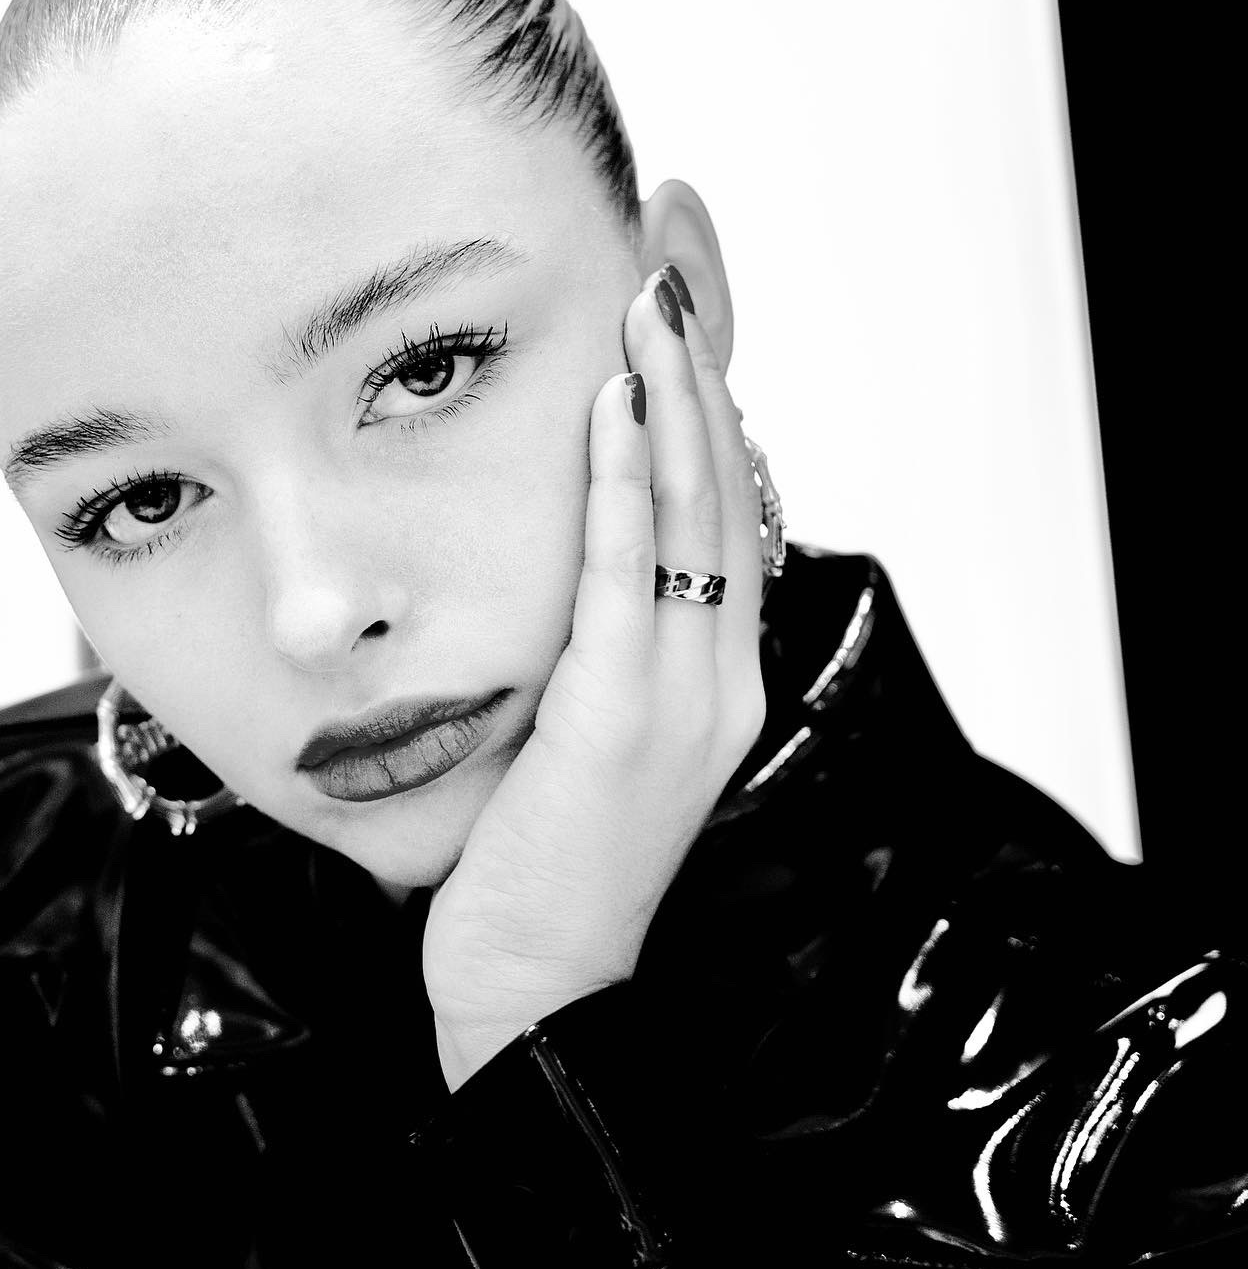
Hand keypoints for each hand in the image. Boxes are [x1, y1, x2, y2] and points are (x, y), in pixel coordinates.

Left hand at [423, 265, 768, 1090]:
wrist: (537, 987)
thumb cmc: (548, 865)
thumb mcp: (594, 743)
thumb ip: (610, 657)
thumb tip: (582, 574)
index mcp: (721, 686)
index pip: (730, 528)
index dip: (713, 427)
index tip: (684, 340)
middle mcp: (722, 684)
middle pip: (726, 504)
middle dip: (700, 386)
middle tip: (670, 281)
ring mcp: (683, 703)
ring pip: (691, 524)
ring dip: (671, 407)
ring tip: (651, 309)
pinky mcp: (620, 721)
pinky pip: (625, 578)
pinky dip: (619, 485)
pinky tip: (611, 409)